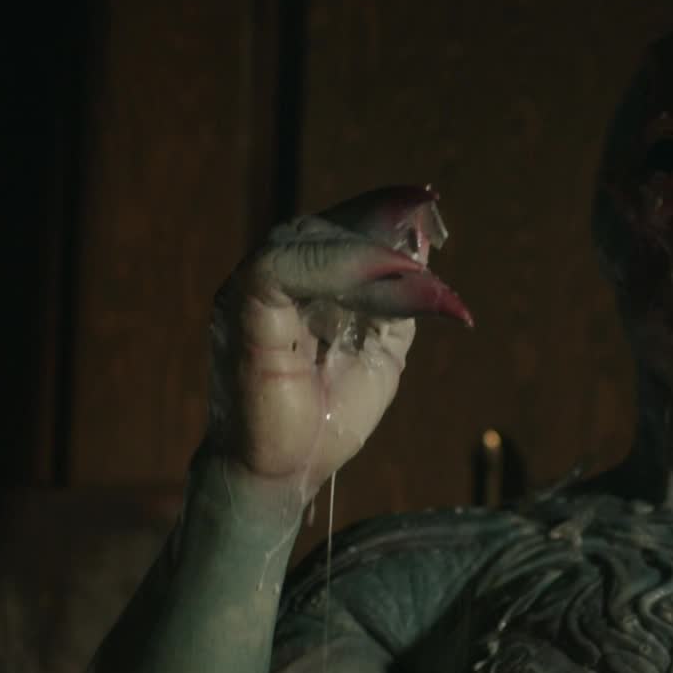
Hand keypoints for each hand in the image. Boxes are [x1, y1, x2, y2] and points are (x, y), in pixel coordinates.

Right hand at [206, 185, 471, 505]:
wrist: (289, 472)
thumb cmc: (327, 418)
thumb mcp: (382, 352)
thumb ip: (398, 303)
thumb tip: (423, 245)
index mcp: (303, 283)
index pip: (342, 228)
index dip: (384, 212)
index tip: (429, 200)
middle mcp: (275, 278)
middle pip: (329, 225)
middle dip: (382, 223)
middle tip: (429, 226)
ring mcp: (253, 289)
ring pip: (309, 238)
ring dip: (368, 249)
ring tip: (413, 269)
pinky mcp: (243, 308)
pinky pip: (284, 267)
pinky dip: (337, 267)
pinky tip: (383, 279)